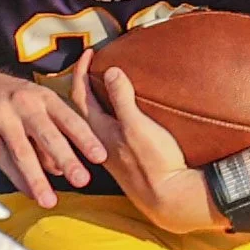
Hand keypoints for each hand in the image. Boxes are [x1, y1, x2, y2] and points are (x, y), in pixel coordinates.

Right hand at [0, 64, 107, 207]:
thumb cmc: (10, 97)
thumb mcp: (35, 101)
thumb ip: (52, 130)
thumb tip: (65, 169)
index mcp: (43, 96)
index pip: (68, 118)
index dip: (85, 137)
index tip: (100, 157)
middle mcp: (24, 105)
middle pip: (47, 135)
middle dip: (66, 158)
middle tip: (82, 180)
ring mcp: (2, 118)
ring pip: (23, 152)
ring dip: (37, 179)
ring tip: (50, 201)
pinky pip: (3, 160)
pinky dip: (17, 179)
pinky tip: (29, 193)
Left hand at [70, 50, 227, 233]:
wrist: (169, 197)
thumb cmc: (153, 162)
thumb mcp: (137, 127)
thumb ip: (122, 99)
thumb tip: (111, 71)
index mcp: (98, 130)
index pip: (80, 94)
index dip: (82, 70)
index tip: (89, 52)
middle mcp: (98, 140)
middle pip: (83, 105)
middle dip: (86, 81)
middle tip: (93, 63)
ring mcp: (110, 149)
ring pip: (94, 118)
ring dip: (97, 98)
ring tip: (105, 82)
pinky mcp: (124, 157)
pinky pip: (108, 127)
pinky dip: (110, 112)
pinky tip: (121, 111)